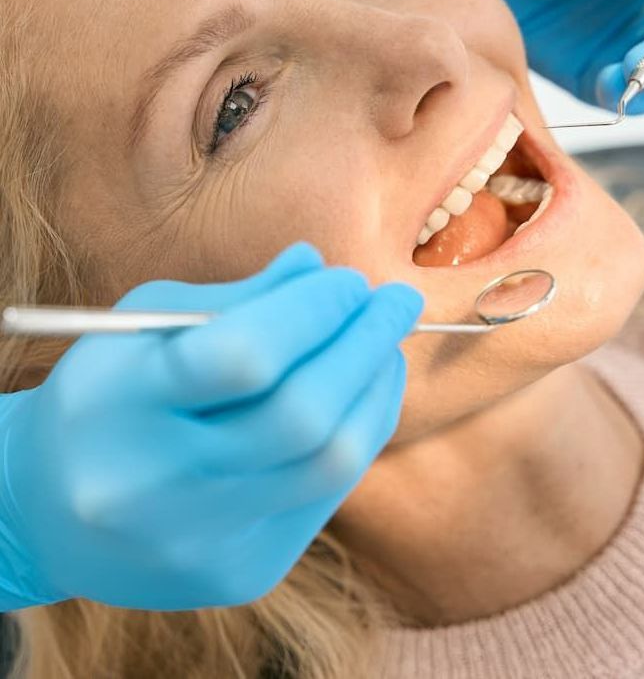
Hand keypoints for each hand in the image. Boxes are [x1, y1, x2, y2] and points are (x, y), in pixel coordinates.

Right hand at [0, 242, 422, 609]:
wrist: (49, 511)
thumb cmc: (106, 394)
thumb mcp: (144, 325)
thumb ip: (236, 298)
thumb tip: (320, 268)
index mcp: (121, 405)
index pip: (244, 356)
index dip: (314, 310)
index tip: (349, 280)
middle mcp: (158, 485)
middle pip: (302, 417)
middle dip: (365, 344)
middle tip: (397, 301)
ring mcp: (202, 541)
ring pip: (330, 463)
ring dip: (376, 390)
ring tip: (386, 346)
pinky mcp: (240, 574)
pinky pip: (326, 496)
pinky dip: (358, 434)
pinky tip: (363, 395)